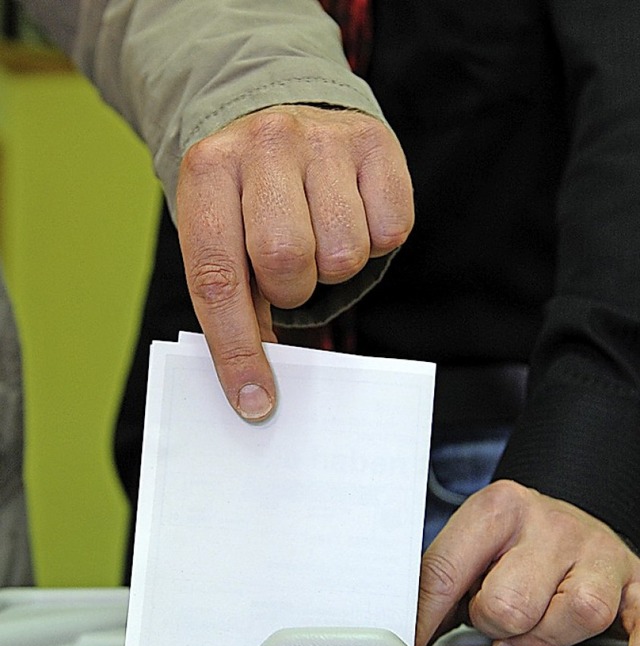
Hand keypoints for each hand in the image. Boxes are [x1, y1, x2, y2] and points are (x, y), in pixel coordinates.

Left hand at [176, 105, 413, 419]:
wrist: (282, 113)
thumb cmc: (247, 198)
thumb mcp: (222, 236)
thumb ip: (234, 302)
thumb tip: (260, 387)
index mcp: (208, 173)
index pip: (217, 278)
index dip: (236, 350)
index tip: (255, 402)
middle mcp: (264, 144)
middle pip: (286, 262)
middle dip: (291, 290)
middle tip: (287, 274)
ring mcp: (323, 138)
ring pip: (343, 255)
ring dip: (332, 268)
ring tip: (318, 237)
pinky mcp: (375, 143)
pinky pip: (390, 233)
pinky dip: (373, 242)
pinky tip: (351, 214)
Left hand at [415, 480, 639, 645]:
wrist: (569, 514)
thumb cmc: (515, 537)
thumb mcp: (474, 541)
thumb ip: (444, 580)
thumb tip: (410, 628)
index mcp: (500, 507)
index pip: (448, 570)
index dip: (423, 618)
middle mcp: (551, 524)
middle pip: (509, 604)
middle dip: (493, 623)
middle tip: (494, 616)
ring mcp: (596, 552)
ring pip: (574, 615)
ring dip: (543, 639)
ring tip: (530, 629)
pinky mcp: (631, 581)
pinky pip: (639, 624)